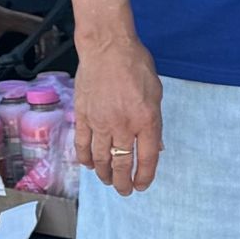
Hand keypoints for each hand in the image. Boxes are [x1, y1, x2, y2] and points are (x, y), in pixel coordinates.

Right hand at [73, 35, 163, 194]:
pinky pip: (83, 144)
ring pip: (100, 158)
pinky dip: (85, 158)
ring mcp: (100, 122)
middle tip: (125, 190)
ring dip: (104, 174)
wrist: (108, 48)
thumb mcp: (156, 93)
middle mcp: (123, 125)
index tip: (142, 185)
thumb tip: (155, 146)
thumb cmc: (136, 65)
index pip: (146, 158)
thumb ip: (154, 122)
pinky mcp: (83, 116)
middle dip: (123, 182)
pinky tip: (89, 165)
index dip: (144, 176)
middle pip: (121, 163)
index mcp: (146, 119)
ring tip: (108, 181)